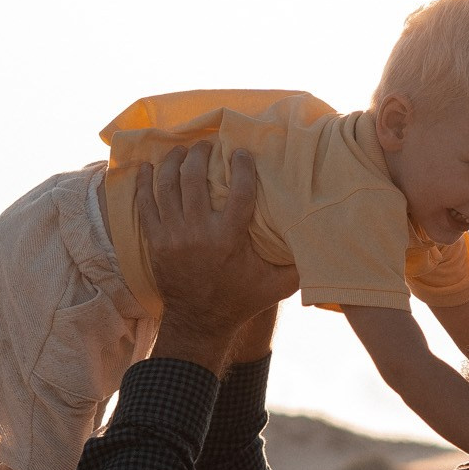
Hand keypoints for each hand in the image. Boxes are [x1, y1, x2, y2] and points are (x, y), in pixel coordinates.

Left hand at [138, 141, 297, 372]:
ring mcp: (172, 236)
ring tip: (181, 151)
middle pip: (194, 178)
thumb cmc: (240, 301)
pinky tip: (147, 168)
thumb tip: (324, 241)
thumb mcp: (276, 286)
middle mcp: (198, 232)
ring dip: (173, 162)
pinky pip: (145, 205)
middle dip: (200, 154)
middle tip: (206, 145)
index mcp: (229, 238)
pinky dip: (144, 183)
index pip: (239, 190)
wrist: (199, 324)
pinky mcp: (155, 242)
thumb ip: (299, 264)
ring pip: (167, 185)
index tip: (241, 152)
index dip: (242, 166)